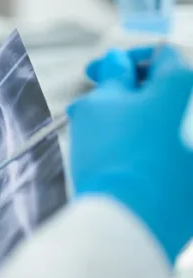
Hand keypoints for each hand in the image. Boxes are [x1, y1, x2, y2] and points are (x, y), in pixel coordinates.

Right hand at [70, 45, 192, 262]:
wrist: (131, 222)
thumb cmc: (115, 156)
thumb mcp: (100, 105)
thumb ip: (113, 76)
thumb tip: (119, 63)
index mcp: (188, 84)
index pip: (161, 54)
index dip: (122, 61)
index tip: (98, 72)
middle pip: (169, 92)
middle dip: (128, 95)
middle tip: (95, 107)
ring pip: (171, 123)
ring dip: (137, 122)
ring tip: (101, 138)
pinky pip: (176, 151)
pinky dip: (152, 148)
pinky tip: (122, 159)